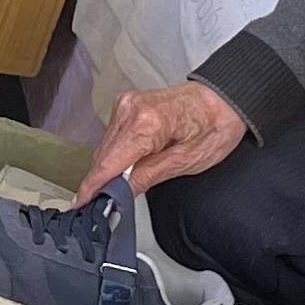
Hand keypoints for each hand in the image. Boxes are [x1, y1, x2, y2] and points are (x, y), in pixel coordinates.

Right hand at [78, 81, 251, 202]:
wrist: (223, 100)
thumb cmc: (214, 126)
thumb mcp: (185, 161)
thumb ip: (146, 177)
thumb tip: (118, 193)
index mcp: (147, 122)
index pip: (109, 162)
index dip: (93, 187)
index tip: (81, 204)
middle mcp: (130, 109)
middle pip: (103, 156)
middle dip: (103, 181)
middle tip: (106, 204)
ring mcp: (126, 104)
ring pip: (105, 147)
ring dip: (110, 168)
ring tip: (126, 183)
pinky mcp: (126, 105)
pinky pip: (113, 137)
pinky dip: (117, 154)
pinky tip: (130, 163)